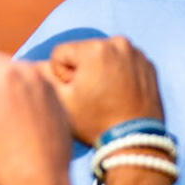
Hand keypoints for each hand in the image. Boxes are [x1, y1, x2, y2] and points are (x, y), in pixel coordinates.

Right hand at [38, 36, 163, 145]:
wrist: (135, 140)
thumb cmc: (95, 122)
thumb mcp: (62, 101)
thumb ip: (43, 75)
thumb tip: (36, 62)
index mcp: (95, 48)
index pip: (61, 54)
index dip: (62, 76)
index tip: (78, 94)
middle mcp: (118, 43)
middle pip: (83, 52)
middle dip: (83, 71)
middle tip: (93, 98)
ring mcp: (137, 53)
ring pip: (103, 57)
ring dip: (100, 71)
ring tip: (107, 97)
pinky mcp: (149, 65)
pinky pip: (123, 63)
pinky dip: (119, 74)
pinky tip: (120, 94)